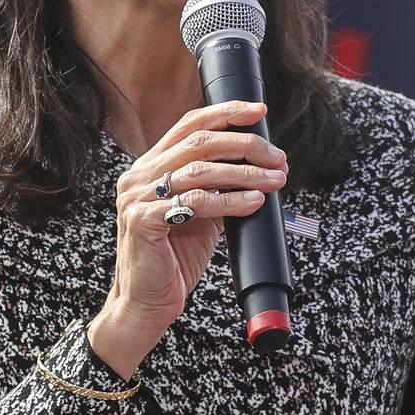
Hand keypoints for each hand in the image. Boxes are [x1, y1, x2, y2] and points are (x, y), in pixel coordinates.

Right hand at [86, 100, 287, 377]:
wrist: (146, 303)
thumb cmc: (174, 259)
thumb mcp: (200, 215)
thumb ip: (217, 188)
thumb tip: (260, 168)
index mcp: (149, 166)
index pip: (189, 126)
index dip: (226, 114)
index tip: (259, 111)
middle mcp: (138, 176)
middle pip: (198, 143)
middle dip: (245, 145)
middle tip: (277, 157)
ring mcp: (137, 197)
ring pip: (200, 171)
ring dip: (245, 173)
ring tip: (275, 180)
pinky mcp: (143, 221)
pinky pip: (194, 203)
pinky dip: (229, 201)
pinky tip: (253, 202)